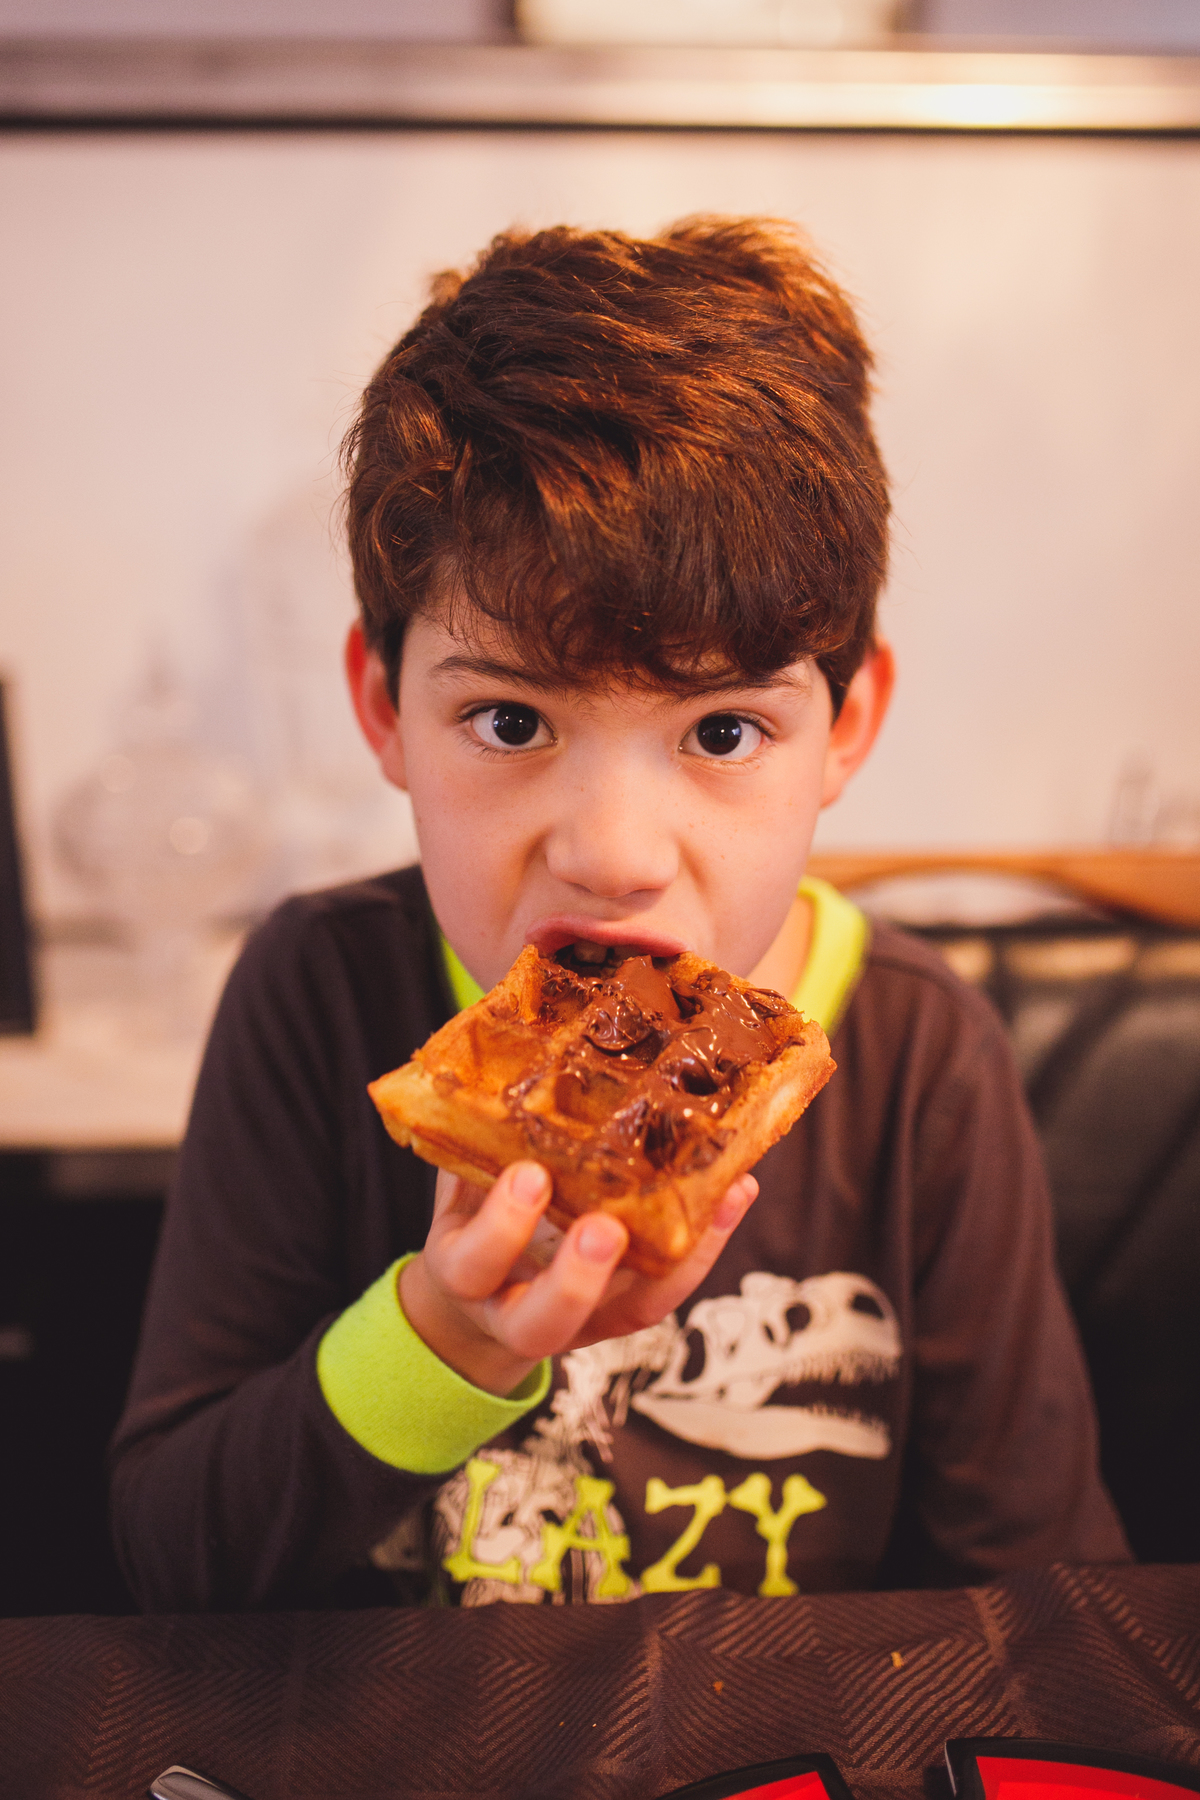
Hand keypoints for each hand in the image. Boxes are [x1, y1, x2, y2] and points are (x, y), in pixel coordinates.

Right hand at [398, 1162, 758, 1397]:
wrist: (476, 1296)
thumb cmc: (471, 1215)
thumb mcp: (459, 1176)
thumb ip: (474, 1134)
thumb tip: (502, 1043)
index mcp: (462, 1269)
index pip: (469, 1264)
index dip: (500, 1227)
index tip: (529, 1172)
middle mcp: (516, 1310)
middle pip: (540, 1323)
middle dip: (575, 1278)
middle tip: (604, 1228)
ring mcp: (581, 1317)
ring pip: (627, 1312)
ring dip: (673, 1263)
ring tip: (711, 1199)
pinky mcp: (626, 1311)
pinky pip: (668, 1289)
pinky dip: (705, 1243)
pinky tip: (734, 1192)